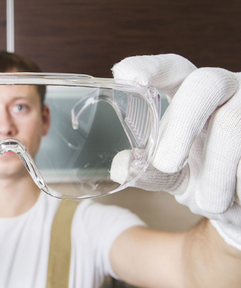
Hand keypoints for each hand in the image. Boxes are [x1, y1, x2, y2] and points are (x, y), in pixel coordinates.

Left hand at [110, 54, 240, 249]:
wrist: (240, 202)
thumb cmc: (202, 179)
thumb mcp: (172, 177)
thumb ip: (148, 171)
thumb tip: (120, 167)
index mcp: (191, 95)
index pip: (173, 68)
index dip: (151, 66)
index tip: (124, 73)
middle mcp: (225, 90)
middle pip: (205, 83)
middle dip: (183, 124)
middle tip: (166, 164)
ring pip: (234, 122)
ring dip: (217, 171)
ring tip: (211, 202)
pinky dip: (239, 181)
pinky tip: (237, 195)